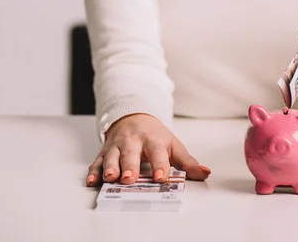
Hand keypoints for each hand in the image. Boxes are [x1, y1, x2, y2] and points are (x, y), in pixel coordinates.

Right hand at [86, 113, 210, 185]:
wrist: (133, 117)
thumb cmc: (155, 136)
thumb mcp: (173, 145)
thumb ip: (188, 162)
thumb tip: (205, 173)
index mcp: (153, 140)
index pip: (158, 153)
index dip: (160, 165)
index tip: (161, 177)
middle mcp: (133, 142)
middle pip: (131, 154)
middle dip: (130, 166)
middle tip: (129, 179)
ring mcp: (117, 146)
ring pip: (112, 156)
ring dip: (110, 167)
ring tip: (110, 178)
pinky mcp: (105, 152)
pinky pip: (97, 161)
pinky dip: (94, 171)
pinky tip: (92, 181)